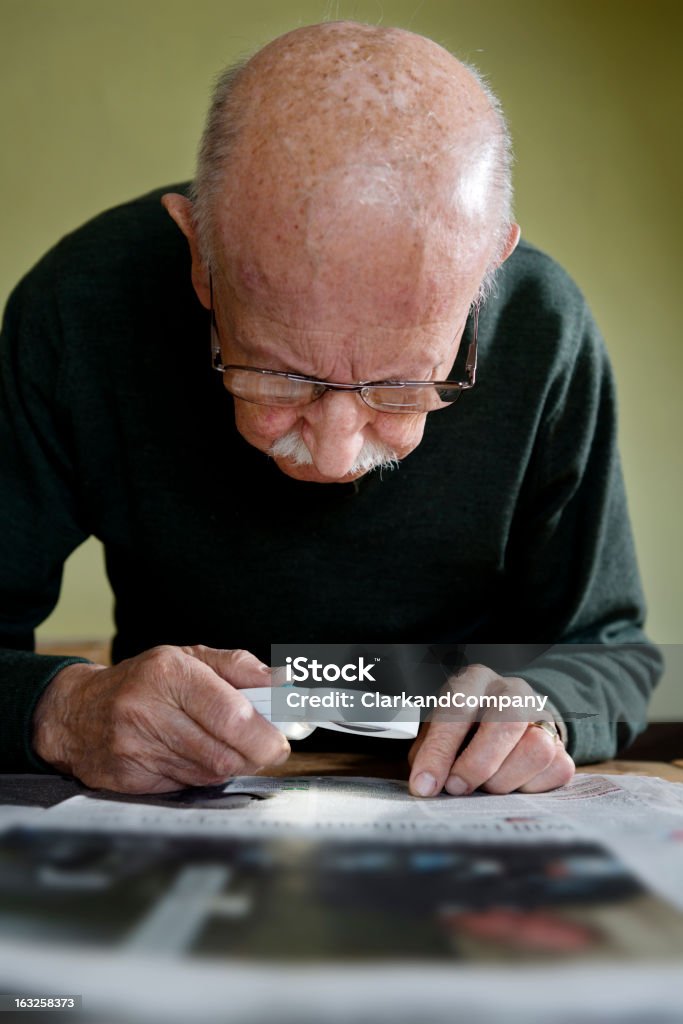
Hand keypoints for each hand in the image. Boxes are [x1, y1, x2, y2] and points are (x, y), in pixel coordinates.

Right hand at [32, 645, 289, 793]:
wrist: (76, 713)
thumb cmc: (143, 682)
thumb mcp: (189, 658)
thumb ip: (239, 667)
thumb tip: (284, 681)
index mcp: (170, 672)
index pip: (230, 713)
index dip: (264, 733)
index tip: (282, 739)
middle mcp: (149, 709)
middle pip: (223, 751)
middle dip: (256, 755)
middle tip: (267, 749)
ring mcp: (136, 747)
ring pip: (209, 771)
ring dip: (231, 765)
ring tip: (227, 747)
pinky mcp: (129, 778)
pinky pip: (186, 785)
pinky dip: (203, 775)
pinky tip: (195, 758)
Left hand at [407, 664, 574, 796]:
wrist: (503, 725)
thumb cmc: (462, 732)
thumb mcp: (436, 734)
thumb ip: (431, 754)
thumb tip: (426, 785)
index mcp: (475, 680)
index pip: (458, 708)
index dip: (440, 751)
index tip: (425, 784)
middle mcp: (512, 691)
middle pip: (506, 723)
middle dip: (478, 764)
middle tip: (457, 788)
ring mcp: (542, 715)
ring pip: (537, 748)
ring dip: (505, 779)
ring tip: (484, 786)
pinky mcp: (562, 744)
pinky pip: (556, 770)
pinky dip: (529, 787)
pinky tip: (510, 784)